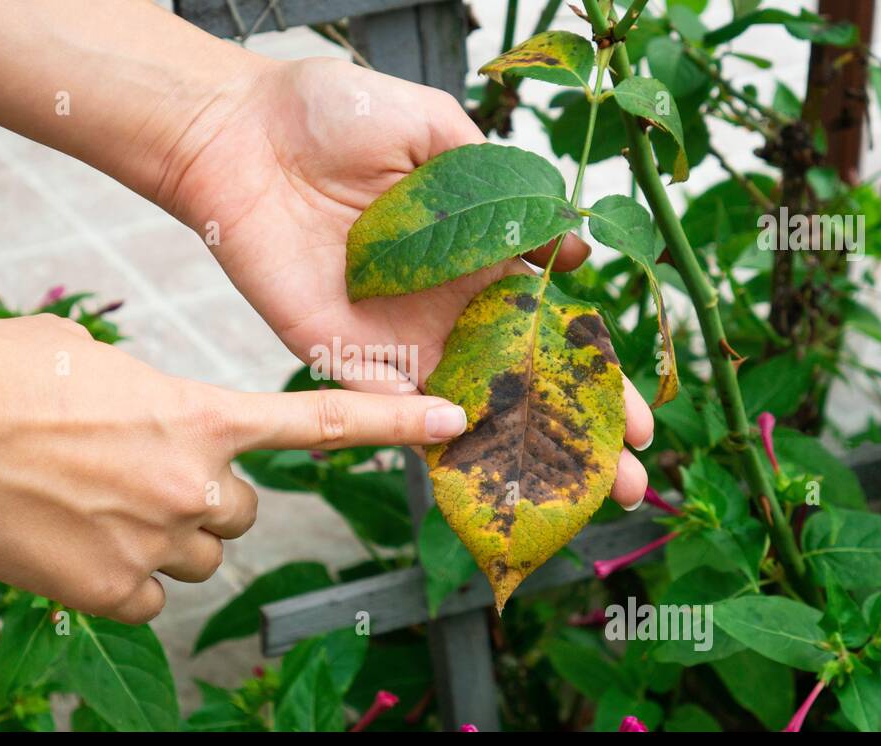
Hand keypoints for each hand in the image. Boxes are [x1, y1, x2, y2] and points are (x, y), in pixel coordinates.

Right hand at [0, 314, 468, 622]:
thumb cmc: (4, 375)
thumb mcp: (99, 358)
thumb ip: (155, 393)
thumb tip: (151, 420)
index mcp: (203, 415)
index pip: (322, 420)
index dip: (395, 421)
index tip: (454, 423)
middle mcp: (197, 483)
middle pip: (244, 510)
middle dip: (206, 498)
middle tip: (140, 476)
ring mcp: (158, 542)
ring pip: (198, 555)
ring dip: (163, 537)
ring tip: (95, 504)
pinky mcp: (114, 591)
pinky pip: (147, 595)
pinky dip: (119, 576)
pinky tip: (73, 541)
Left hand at [156, 58, 653, 506]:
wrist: (240, 129)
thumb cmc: (334, 114)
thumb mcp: (438, 132)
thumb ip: (504, 190)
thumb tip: (571, 241)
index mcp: (476, 255)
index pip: (548, 329)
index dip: (594, 373)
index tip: (640, 415)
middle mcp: (442, 305)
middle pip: (519, 384)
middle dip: (575, 433)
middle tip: (629, 480)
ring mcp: (392, 336)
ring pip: (466, 411)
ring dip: (517, 455)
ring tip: (577, 496)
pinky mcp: (337, 354)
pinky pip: (389, 408)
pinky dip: (431, 436)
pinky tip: (486, 463)